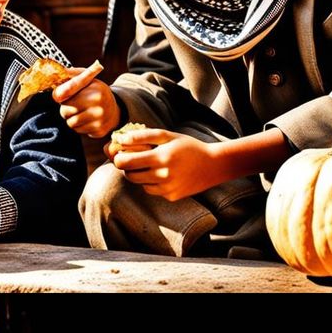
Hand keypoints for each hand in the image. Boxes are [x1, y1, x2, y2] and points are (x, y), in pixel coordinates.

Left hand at [55, 66, 122, 138]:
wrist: (115, 109)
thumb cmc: (96, 92)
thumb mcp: (88, 80)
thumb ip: (73, 75)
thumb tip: (53, 72)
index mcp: (95, 90)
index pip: (65, 95)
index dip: (59, 96)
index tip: (59, 97)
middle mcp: (98, 106)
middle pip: (65, 111)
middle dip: (65, 109)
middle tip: (71, 106)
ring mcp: (100, 119)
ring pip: (70, 123)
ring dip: (71, 119)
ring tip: (79, 113)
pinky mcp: (99, 130)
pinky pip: (78, 131)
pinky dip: (79, 126)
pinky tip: (86, 120)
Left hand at [112, 131, 226, 200]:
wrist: (212, 165)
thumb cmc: (188, 147)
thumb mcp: (168, 136)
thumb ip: (142, 136)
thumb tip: (120, 139)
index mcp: (160, 157)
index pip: (125, 162)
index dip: (119, 157)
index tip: (122, 153)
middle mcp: (162, 175)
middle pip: (129, 175)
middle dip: (128, 167)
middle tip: (137, 159)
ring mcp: (167, 188)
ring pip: (139, 184)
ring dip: (140, 175)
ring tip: (152, 165)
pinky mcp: (171, 196)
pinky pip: (152, 190)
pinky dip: (152, 183)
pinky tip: (165, 175)